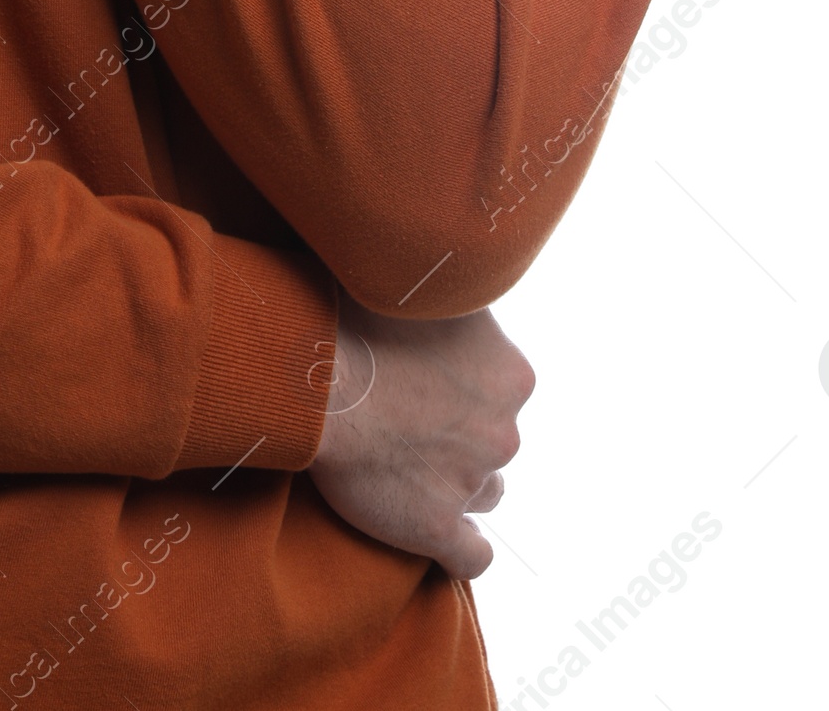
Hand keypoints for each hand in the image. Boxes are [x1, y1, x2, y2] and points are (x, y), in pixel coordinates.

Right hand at [307, 292, 534, 579]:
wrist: (316, 373)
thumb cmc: (357, 315)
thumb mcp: (419, 285)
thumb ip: (449, 295)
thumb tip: (447, 274)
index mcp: (512, 373)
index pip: (505, 390)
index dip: (465, 386)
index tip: (427, 378)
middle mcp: (504, 430)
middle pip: (494, 441)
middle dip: (461, 434)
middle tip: (409, 417)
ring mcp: (472, 481)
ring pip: (485, 492)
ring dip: (457, 482)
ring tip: (412, 468)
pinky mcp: (436, 526)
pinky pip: (471, 555)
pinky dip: (460, 549)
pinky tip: (442, 540)